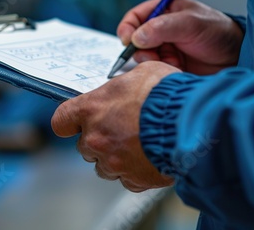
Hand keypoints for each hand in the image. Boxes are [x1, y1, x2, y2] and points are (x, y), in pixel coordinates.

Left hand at [51, 61, 179, 191]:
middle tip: (121, 128)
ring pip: (104, 166)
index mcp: (92, 110)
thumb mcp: (142, 73)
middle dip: (100, 139)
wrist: (192, 121)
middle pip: (85, 146)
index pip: (61, 121)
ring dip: (116, 157)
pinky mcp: (134, 179)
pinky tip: (149, 157)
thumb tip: (125, 87)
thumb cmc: (166, 93)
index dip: (69, 122)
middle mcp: (97, 139)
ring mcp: (114, 162)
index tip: (77, 122)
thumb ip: (123, 84)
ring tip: (138, 144)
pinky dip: (135, 171)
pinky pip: (127, 179)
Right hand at [117, 0, 243, 74]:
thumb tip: (137, 37)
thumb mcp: (192, 24)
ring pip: (143, 56)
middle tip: (151, 56)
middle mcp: (161, 29)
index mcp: (164, 10)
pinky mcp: (169, 64)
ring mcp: (165, 47)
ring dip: (152, 61)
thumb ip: (163, 27)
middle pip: (135, 39)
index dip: (128, 28)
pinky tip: (176, 70)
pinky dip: (160, 70)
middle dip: (140, 49)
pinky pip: (154, 69)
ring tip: (170, 63)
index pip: (135, 17)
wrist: (237, 58)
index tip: (128, 41)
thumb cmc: (219, 32)